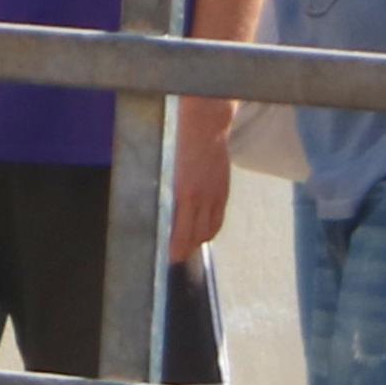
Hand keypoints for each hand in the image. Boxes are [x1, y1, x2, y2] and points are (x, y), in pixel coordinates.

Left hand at [170, 96, 233, 257]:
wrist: (206, 127)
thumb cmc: (178, 145)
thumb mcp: (166, 171)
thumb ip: (166, 194)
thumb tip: (162, 216)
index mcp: (183, 194)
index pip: (182, 233)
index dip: (176, 249)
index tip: (170, 257)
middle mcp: (201, 198)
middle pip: (196, 236)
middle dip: (186, 250)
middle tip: (176, 256)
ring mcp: (215, 195)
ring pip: (209, 230)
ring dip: (199, 242)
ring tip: (189, 247)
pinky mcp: (224, 191)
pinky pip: (218, 219)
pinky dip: (210, 229)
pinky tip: (202, 232)